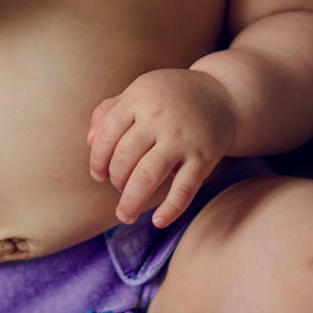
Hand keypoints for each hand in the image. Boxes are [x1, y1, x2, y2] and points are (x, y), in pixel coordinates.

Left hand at [87, 68, 236, 227]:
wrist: (223, 95)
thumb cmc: (171, 96)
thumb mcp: (139, 91)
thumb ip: (109, 110)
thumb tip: (89, 142)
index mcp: (139, 98)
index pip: (107, 134)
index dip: (97, 159)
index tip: (98, 175)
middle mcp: (159, 118)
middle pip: (124, 157)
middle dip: (115, 179)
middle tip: (118, 187)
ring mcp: (182, 138)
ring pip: (148, 176)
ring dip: (131, 201)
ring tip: (125, 215)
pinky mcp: (203, 157)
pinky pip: (184, 189)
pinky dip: (170, 209)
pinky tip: (158, 221)